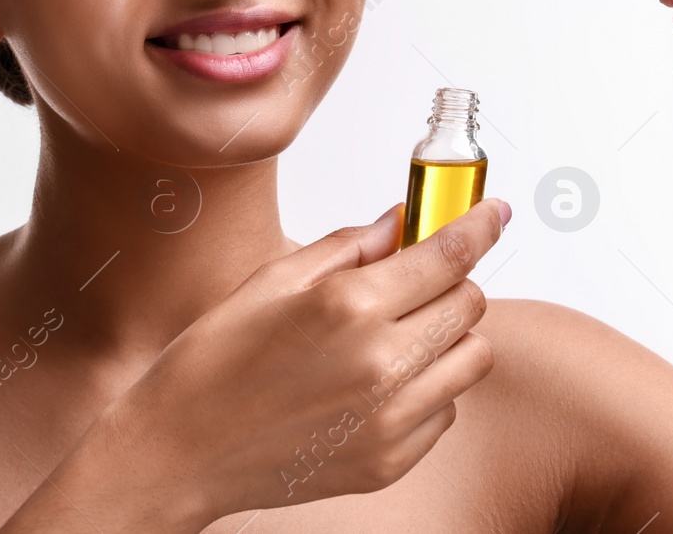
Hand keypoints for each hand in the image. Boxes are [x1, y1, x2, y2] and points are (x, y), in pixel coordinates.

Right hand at [101, 198, 505, 520]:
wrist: (179, 451)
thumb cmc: (214, 362)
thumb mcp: (274, 278)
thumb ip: (349, 246)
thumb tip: (400, 221)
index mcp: (350, 306)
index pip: (448, 253)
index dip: (479, 224)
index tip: (493, 212)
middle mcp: (382, 363)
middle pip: (471, 303)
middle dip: (451, 281)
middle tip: (413, 281)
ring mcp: (391, 419)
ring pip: (472, 359)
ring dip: (447, 338)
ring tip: (395, 337)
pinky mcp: (391, 461)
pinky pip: (446, 411)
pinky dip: (428, 390)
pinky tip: (377, 384)